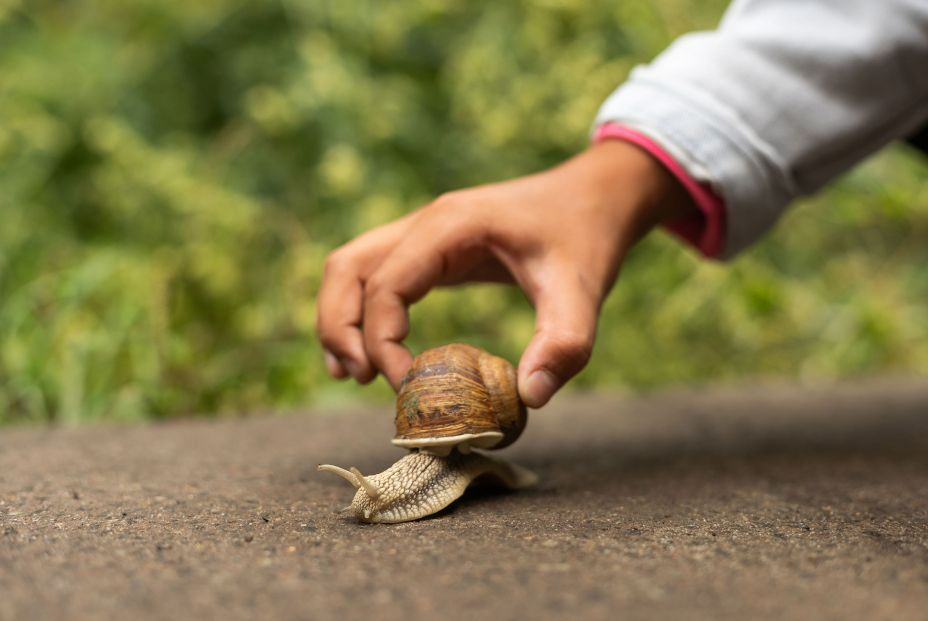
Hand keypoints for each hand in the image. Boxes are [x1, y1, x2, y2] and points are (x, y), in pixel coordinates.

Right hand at [316, 139, 696, 406]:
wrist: (597, 195)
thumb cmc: (587, 236)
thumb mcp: (583, 289)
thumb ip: (563, 343)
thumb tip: (529, 398)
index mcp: (451, 226)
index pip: (387, 284)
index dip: (383, 341)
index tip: (409, 388)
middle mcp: (426, 223)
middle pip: (347, 268)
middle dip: (341, 327)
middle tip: (359, 381)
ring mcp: (425, 232)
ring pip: (351, 268)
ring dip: (341, 319)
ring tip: (353, 375)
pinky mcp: (432, 248)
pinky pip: (375, 274)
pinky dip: (361, 311)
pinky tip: (374, 353)